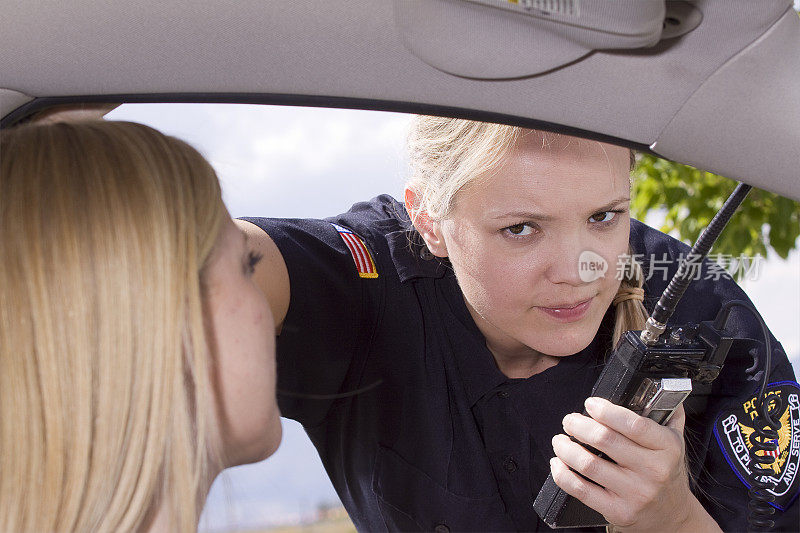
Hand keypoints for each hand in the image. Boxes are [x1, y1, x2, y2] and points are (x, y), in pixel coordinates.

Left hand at [549, 397, 701, 531]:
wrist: (672, 515)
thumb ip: (666, 413)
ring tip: (560, 440)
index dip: (606, 411)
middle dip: (578, 425)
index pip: (633, 424)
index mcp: (667, 448)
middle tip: (569, 420)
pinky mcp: (618, 511)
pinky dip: (562, 475)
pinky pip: (581, 490)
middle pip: (605, 440)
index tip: (590, 404)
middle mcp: (653, 471)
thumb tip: (656, 386)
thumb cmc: (666, 472)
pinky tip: (558, 463)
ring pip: (589, 464)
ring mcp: (635, 493)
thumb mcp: (675, 442)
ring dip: (566, 448)